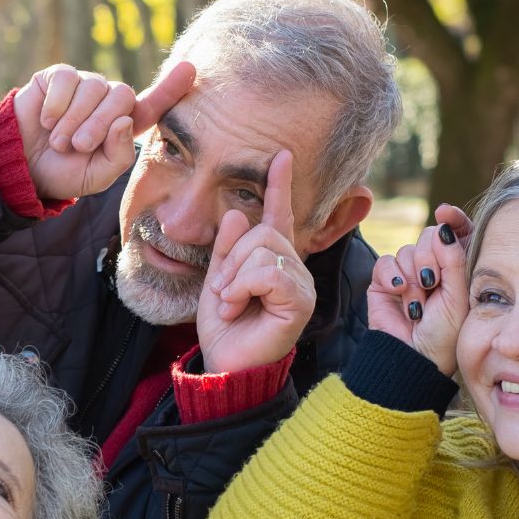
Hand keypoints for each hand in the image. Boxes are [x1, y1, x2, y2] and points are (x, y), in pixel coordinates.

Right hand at [13, 60, 194, 201]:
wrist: (23, 167)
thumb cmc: (64, 172)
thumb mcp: (97, 176)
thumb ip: (119, 155)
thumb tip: (125, 120)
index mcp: (124, 125)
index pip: (153, 105)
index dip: (171, 87)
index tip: (189, 69)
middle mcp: (108, 101)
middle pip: (121, 96)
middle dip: (99, 124)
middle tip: (79, 146)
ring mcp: (84, 86)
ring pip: (93, 88)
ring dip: (74, 119)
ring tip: (59, 141)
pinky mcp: (59, 77)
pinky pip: (67, 79)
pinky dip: (57, 104)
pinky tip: (47, 120)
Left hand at [196, 150, 314, 373]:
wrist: (225, 362)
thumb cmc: (225, 327)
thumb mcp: (218, 279)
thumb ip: (226, 247)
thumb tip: (235, 212)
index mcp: (273, 259)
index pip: (278, 216)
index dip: (279, 186)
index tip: (281, 156)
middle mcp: (293, 267)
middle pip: (263, 232)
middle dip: (232, 258)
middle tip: (223, 291)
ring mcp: (300, 283)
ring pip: (264, 250)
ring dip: (234, 277)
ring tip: (230, 302)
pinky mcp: (300, 300)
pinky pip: (269, 272)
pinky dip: (243, 287)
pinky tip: (238, 306)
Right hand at [368, 203, 471, 375]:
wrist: (413, 357)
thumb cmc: (444, 334)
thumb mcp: (458, 295)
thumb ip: (454, 258)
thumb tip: (444, 226)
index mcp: (457, 269)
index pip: (456, 233)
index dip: (452, 220)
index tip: (445, 212)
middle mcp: (433, 268)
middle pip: (428, 236)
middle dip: (430, 258)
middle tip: (431, 283)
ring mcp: (407, 274)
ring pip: (407, 250)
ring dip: (412, 278)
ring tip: (417, 304)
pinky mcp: (384, 282)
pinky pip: (386, 262)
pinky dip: (392, 276)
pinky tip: (400, 293)